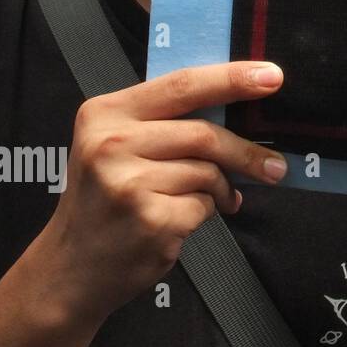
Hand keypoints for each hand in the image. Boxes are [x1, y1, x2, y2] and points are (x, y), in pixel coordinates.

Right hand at [33, 61, 288, 325]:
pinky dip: (206, 211)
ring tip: (213, 199)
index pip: (183, 84)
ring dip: (222, 188)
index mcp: (105, 113)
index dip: (233, 78)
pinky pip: (203, 205)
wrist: (71, 269)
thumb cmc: (106, 200)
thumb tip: (239, 106)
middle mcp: (111, 143)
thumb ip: (166, 122)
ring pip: (208, 171)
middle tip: (276, 167)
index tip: (273, 77)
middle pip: (204, 134)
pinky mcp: (150, 219)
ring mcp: (128, 183)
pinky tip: (183, 219)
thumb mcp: (117, 147)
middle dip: (247, 152)